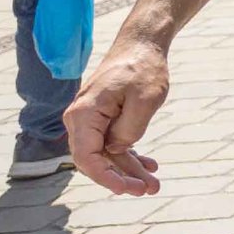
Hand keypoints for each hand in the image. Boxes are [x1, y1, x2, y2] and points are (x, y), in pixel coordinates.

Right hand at [65, 37, 168, 194]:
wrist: (142, 43)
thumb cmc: (144, 67)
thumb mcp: (146, 100)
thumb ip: (129, 130)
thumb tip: (117, 150)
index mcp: (84, 114)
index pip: (87, 158)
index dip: (106, 178)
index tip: (129, 188)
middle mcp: (80, 119)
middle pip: (96, 159)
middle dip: (121, 178)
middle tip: (149, 190)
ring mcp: (90, 119)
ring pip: (106, 153)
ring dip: (128, 170)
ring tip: (153, 184)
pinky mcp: (102, 117)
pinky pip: (112, 142)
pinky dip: (129, 154)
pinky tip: (150, 165)